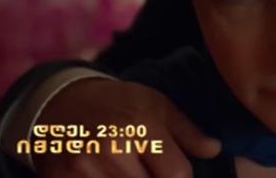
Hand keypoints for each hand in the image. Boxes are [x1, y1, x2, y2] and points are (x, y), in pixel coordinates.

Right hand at [34, 78, 220, 177]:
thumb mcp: (156, 106)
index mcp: (140, 126)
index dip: (181, 177)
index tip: (176, 173)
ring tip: (132, 169)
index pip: (177, 174)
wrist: (60, 103)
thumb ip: (188, 132)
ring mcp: (83, 170)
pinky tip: (111, 174)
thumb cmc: (118, 104)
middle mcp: (111, 148)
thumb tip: (215, 150)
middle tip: (151, 168)